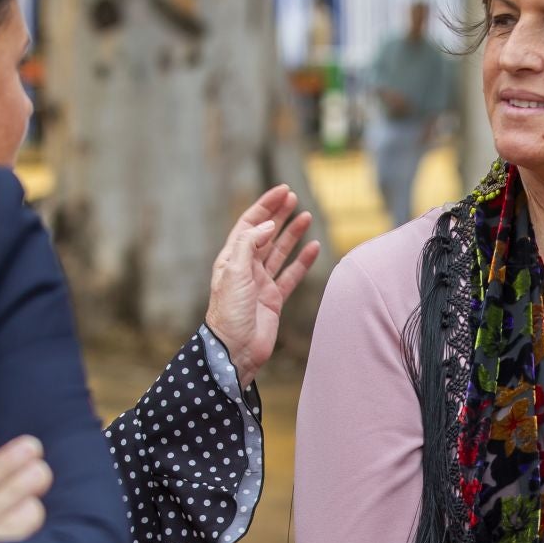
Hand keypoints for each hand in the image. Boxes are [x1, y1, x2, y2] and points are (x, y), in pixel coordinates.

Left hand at [203, 185, 321, 385]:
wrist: (235, 350)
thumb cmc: (229, 313)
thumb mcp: (235, 273)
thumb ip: (250, 245)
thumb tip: (267, 224)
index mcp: (232, 259)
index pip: (249, 224)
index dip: (265, 206)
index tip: (282, 192)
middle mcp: (246, 268)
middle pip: (265, 234)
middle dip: (279, 215)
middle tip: (294, 198)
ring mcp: (261, 284)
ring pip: (279, 252)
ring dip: (292, 235)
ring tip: (306, 217)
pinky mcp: (274, 299)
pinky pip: (291, 275)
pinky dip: (302, 261)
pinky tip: (314, 248)